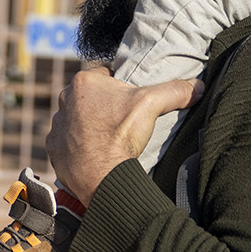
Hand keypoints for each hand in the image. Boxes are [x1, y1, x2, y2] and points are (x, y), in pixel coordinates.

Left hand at [46, 64, 203, 206]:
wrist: (101, 176)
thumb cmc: (121, 136)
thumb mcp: (151, 105)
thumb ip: (174, 91)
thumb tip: (197, 86)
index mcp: (84, 82)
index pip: (105, 75)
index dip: (120, 87)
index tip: (130, 102)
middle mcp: (64, 99)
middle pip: (90, 97)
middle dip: (104, 105)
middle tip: (121, 120)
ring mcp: (57, 124)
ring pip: (77, 118)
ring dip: (89, 124)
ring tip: (108, 137)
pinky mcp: (53, 146)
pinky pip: (66, 140)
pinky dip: (78, 144)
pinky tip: (93, 151)